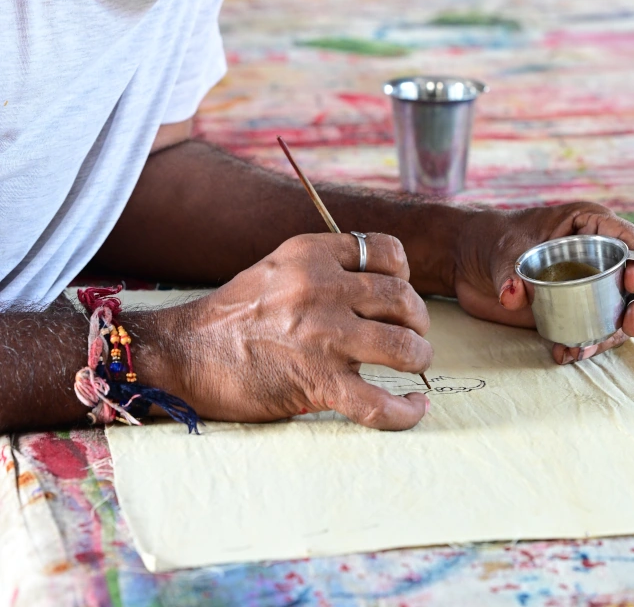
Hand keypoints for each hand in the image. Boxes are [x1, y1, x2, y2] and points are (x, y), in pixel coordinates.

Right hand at [169, 232, 431, 429]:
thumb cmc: (233, 315)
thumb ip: (323, 266)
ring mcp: (322, 336)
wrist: (186, 354)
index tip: (399, 292)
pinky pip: (378, 403)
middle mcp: (322, 288)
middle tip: (414, 333)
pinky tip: (413, 410)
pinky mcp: (317, 382)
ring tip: (415, 364)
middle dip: (418, 319)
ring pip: (402, 346)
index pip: (386, 251)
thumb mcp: (278, 267)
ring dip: (418, 358)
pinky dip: (404, 412)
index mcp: (312, 254)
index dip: (404, 273)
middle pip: (402, 298)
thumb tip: (375, 282)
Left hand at [452, 202, 633, 363]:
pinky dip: (585, 345)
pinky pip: (593, 329)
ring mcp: (588, 284)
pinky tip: (565, 353)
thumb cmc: (490, 237)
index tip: (632, 284)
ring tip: (584, 348)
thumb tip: (513, 296)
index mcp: (588, 225)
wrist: (467, 260)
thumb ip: (509, 272)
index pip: (630, 241)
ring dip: (612, 334)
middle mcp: (596, 254)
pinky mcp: (575, 309)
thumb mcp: (501, 249)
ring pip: (619, 311)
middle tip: (629, 326)